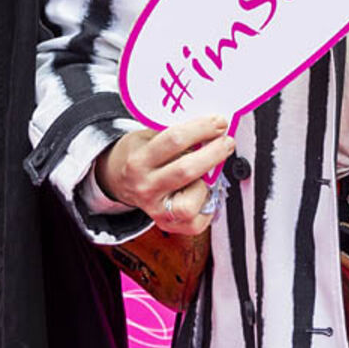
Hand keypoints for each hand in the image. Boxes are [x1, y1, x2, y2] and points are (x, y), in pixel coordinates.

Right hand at [96, 115, 233, 236]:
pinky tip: (203, 191)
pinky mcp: (167, 225)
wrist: (121, 181)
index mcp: (138, 161)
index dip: (202, 129)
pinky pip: (196, 221)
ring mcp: (155, 210)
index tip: (218, 122)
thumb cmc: (142, 155)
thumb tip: (210, 127)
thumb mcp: (148, 136)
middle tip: (227, 142)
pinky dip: (206, 205)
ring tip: (206, 174)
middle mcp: (145, 187)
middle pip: (186, 170)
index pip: (174, 140)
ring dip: (206, 184)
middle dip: (214, 153)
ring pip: (190, 203)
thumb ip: (175, 133)